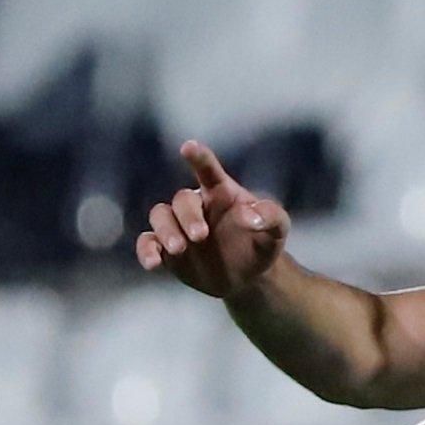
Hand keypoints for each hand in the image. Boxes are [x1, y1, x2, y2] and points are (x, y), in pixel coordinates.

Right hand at [134, 142, 288, 298]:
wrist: (249, 277)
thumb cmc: (261, 243)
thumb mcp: (278, 230)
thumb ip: (272, 217)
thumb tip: (249, 216)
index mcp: (220, 192)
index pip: (208, 170)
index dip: (198, 157)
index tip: (189, 147)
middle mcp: (195, 205)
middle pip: (182, 200)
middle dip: (188, 216)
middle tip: (200, 236)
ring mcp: (178, 226)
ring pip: (160, 216)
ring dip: (166, 231)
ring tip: (179, 249)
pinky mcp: (166, 248)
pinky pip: (148, 242)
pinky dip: (146, 250)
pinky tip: (152, 263)